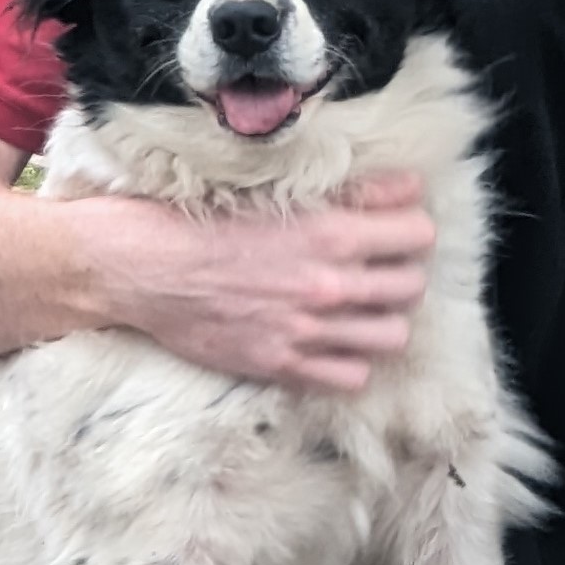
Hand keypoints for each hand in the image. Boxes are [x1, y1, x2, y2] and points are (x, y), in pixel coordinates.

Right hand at [61, 171, 435, 391]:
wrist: (146, 268)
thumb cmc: (206, 220)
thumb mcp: (282, 193)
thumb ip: (355, 193)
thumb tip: (412, 188)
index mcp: (332, 234)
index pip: (419, 235)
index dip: (412, 230)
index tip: (396, 231)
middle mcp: (330, 285)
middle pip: (412, 287)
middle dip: (402, 273)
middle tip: (379, 268)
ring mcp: (308, 331)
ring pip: (393, 336)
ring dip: (384, 319)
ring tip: (363, 308)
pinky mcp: (283, 365)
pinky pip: (351, 376)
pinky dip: (351, 361)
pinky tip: (335, 342)